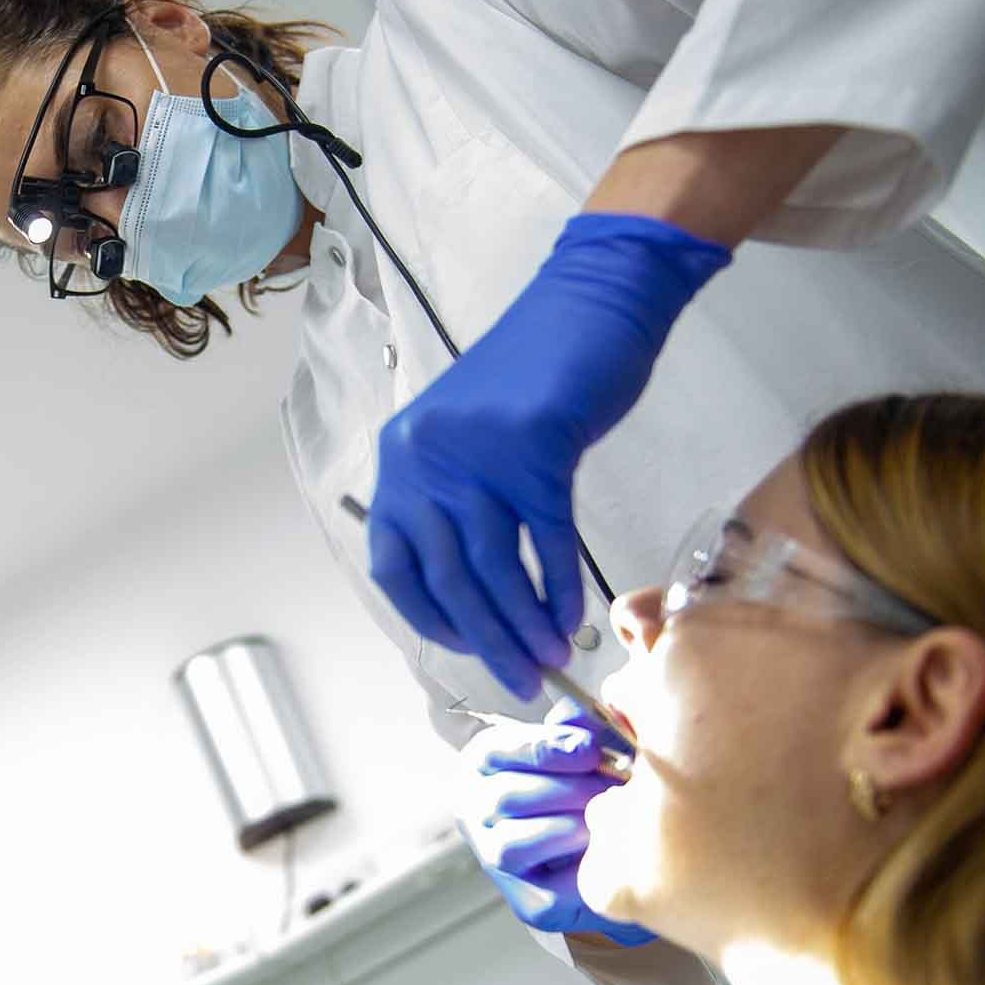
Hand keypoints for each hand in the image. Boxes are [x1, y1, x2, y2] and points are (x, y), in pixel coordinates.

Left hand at [366, 213, 729, 696]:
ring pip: (494, 565)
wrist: (590, 304)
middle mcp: (424, 457)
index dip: (429, 615)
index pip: (394, 562)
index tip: (469, 646)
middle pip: (447, 574)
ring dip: (524, 624)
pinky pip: (544, 537)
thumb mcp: (469, 438)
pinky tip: (574, 619)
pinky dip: (559, 586)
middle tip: (520, 681)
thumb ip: (458, 501)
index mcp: (400, 459)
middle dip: (485, 638)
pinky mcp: (535, 446)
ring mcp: (477, 452)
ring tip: (551, 661)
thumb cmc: (533, 378)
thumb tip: (474, 593)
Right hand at [456, 700, 653, 945]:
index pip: (498, 750)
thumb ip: (574, 730)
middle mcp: (475, 811)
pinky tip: (605, 855)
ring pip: (515, 842)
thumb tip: (580, 715)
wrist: (595, 855)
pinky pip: (546, 888)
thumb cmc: (579, 789)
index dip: (544, 748)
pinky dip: (580, 870)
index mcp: (484, 765)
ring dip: (569, 827)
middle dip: (568, 790)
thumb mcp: (573, 750)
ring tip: (606, 818)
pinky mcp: (525, 902)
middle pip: (507, 796)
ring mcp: (493, 857)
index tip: (587, 749)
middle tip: (612, 786)